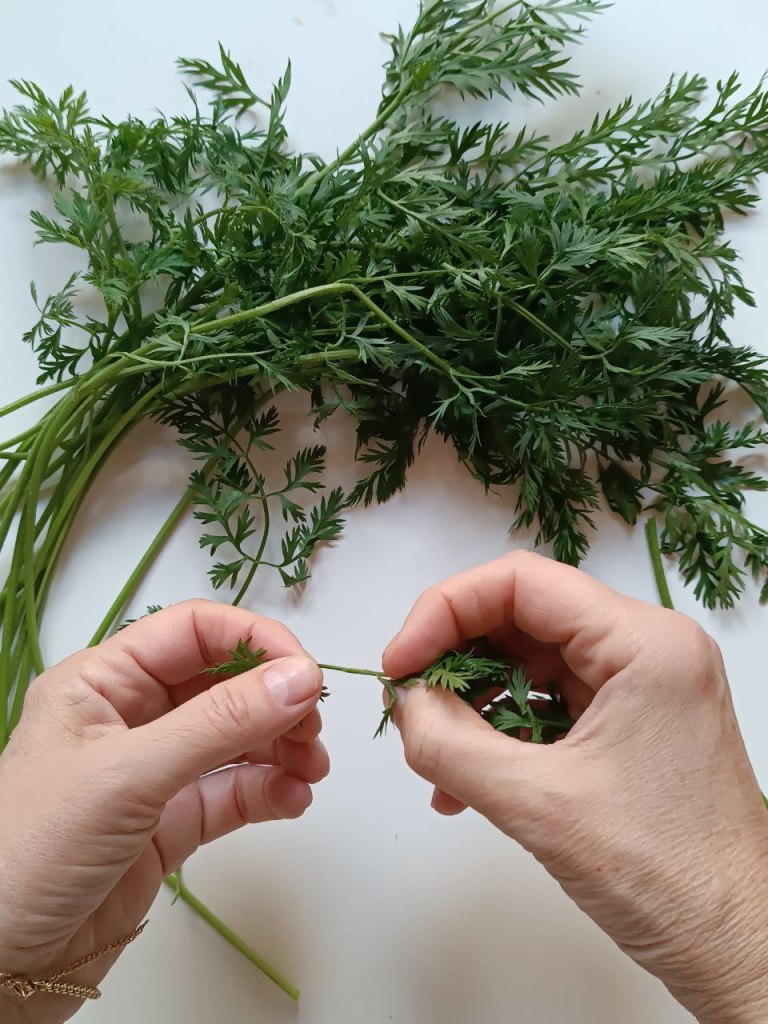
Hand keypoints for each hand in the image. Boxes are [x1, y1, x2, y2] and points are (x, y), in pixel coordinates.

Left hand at [0, 601, 327, 1023]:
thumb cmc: (32, 854)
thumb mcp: (128, 775)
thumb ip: (219, 724)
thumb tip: (300, 678)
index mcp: (103, 682)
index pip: (194, 633)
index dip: (254, 641)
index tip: (305, 672)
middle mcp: (130, 719)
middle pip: (222, 684)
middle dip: (274, 700)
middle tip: (311, 728)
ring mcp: (151, 775)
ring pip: (234, 740)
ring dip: (280, 747)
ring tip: (312, 769)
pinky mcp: (168, 827)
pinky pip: (231, 794)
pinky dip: (267, 792)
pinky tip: (292, 800)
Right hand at [384, 551, 767, 1023]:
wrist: (740, 950)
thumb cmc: (666, 878)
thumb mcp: (538, 805)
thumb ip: (450, 744)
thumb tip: (401, 703)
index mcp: (645, 643)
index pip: (521, 582)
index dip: (445, 611)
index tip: (399, 664)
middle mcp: (648, 648)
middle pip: (523, 617)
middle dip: (455, 660)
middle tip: (406, 707)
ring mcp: (642, 685)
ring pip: (530, 663)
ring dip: (472, 704)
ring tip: (433, 757)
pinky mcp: (632, 722)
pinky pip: (548, 704)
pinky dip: (500, 733)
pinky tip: (464, 781)